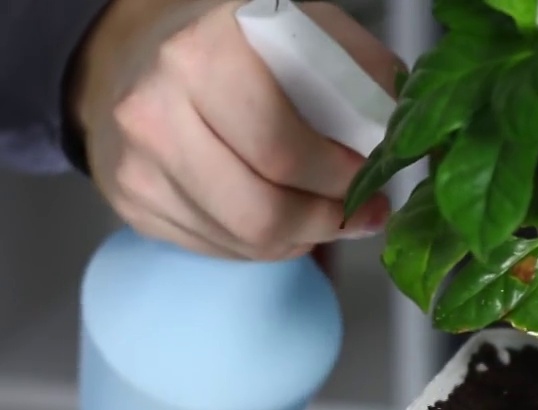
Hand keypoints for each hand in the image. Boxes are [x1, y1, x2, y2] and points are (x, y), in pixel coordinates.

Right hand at [70, 0, 399, 258]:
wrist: (141, 52)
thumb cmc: (240, 45)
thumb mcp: (301, 31)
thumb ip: (358, 72)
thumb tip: (403, 130)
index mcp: (206, 56)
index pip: (281, 151)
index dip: (338, 180)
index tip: (372, 183)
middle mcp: (157, 110)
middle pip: (261, 212)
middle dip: (326, 223)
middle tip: (362, 216)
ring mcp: (138, 163)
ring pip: (242, 241)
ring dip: (300, 239)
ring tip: (327, 217)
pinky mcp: (133, 201)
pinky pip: (216, 250)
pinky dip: (262, 245)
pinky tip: (280, 217)